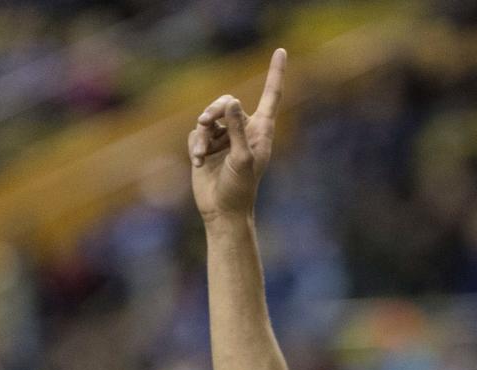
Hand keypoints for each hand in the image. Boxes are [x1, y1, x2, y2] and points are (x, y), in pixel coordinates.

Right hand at [189, 48, 286, 220]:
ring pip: (208, 118)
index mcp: (261, 131)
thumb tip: (231, 102)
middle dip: (214, 108)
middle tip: (207, 120)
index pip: (270, 97)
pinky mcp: (207, 147)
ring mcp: (224, 139)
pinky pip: (196, 134)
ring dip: (202, 134)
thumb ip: (236, 130)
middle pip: (227, 102)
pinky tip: (199, 162)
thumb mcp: (242, 159)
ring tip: (202, 153)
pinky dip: (195, 145)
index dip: (275, 74)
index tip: (280, 51)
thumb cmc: (240, 189)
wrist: (223, 212)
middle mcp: (244, 131)